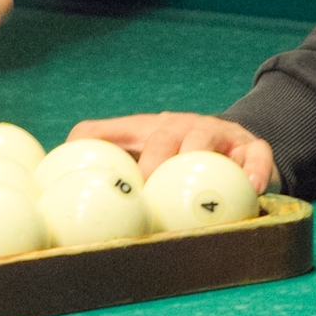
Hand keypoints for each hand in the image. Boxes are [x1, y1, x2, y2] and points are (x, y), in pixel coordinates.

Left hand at [66, 111, 280, 194]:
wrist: (236, 145)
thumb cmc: (178, 154)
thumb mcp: (141, 149)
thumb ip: (102, 148)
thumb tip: (57, 159)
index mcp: (154, 129)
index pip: (124, 131)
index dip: (107, 143)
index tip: (99, 174)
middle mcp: (185, 127)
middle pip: (166, 134)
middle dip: (156, 158)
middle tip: (149, 187)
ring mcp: (221, 135)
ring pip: (206, 139)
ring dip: (198, 158)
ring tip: (194, 185)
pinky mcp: (254, 148)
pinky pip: (258, 157)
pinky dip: (255, 171)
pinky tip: (251, 188)